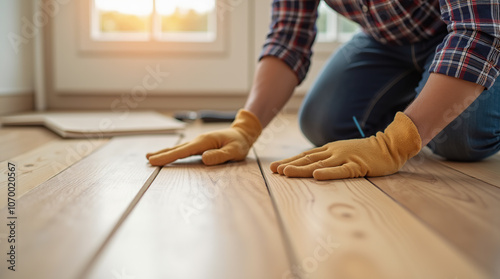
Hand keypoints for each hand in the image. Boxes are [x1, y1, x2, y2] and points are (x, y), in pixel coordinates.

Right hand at [147, 110, 261, 165]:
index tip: (154, 160)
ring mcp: (198, 143)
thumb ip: (220, 155)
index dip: (168, 156)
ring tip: (151, 158)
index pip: (183, 151)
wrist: (243, 133)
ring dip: (165, 153)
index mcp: (205, 142)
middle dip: (162, 154)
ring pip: (179, 149)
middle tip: (147, 159)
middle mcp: (199, 141)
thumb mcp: (234, 151)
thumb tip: (204, 159)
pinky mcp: (200, 146)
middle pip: (177, 149)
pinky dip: (174, 153)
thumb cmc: (240, 143)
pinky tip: (168, 156)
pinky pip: (184, 150)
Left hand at [270, 112, 421, 179]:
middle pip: (308, 159)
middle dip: (289, 164)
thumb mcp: (343, 153)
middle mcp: (333, 152)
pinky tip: (316, 176)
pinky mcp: (357, 166)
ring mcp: (345, 158)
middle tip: (273, 170)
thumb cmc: (365, 152)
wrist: (390, 146)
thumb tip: (311, 166)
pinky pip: (341, 170)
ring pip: (319, 164)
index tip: (274, 167)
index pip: (305, 155)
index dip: (289, 161)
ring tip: (286, 172)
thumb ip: (329, 158)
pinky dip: (327, 173)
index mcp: (329, 150)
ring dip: (301, 168)